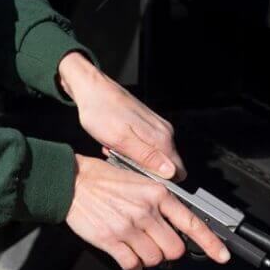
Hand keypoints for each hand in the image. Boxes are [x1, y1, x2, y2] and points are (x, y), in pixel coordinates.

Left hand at [57, 51, 186, 179]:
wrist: (91, 89)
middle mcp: (164, 131)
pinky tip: (116, 144)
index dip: (161, 181)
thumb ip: (147, 157)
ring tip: (115, 151)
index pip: (178, 171)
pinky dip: (131, 150)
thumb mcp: (120, 140)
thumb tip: (171, 172)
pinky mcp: (147, 124)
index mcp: (161, 138)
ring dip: (136, 160)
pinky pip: (146, 147)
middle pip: (166, 166)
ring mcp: (156, 127)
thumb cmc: (101, 112)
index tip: (140, 177)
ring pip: (154, 157)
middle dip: (146, 171)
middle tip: (122, 162)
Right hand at [65, 156, 229, 269]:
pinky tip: (128, 256)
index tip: (222, 256)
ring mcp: (129, 227)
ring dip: (149, 258)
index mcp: (157, 194)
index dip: (210, 243)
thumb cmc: (103, 180)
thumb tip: (175, 225)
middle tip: (157, 244)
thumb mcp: (139, 180)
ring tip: (137, 246)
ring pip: (155, 259)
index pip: (192, 222)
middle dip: (169, 252)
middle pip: (174, 249)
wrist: (72, 182)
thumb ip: (159, 202)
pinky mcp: (111, 240)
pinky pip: (133, 265)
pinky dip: (133, 266)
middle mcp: (146, 211)